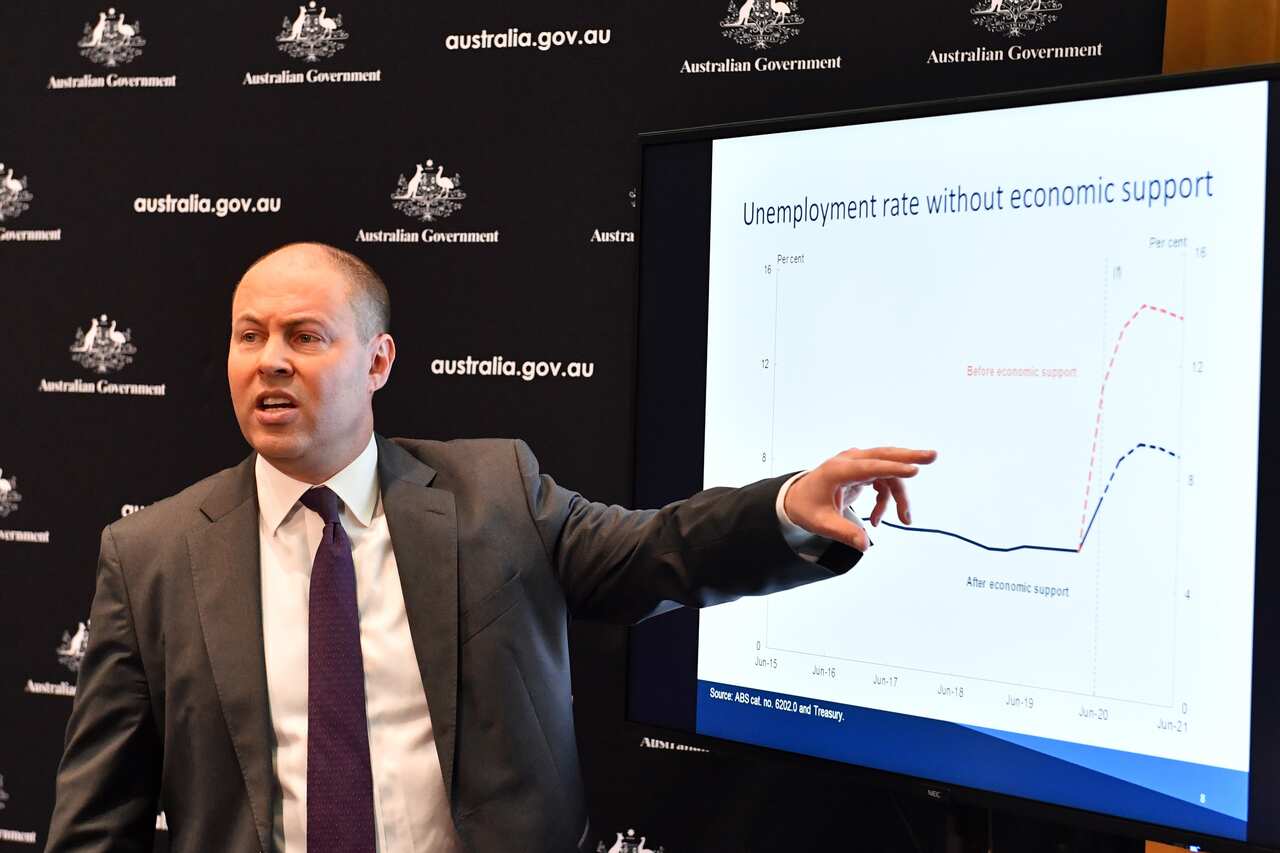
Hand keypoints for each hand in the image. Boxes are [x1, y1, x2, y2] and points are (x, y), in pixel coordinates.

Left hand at [783, 446, 936, 551]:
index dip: (892, 468)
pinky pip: (883, 481)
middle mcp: (849, 461)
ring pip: (888, 471)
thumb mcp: (821, 523)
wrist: (797, 498)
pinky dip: (886, 499)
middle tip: (934, 457)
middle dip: (910, 457)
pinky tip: (877, 519)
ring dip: (899, 496)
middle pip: (884, 455)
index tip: (914, 470)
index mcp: (838, 470)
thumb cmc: (807, 507)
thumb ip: (844, 532)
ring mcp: (857, 464)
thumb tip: (864, 545)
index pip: (870, 466)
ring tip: (905, 519)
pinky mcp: (862, 470)